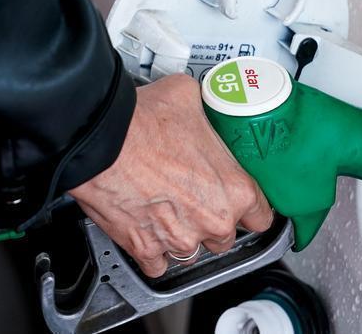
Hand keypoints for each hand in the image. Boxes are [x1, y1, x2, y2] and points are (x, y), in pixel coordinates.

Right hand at [68, 74, 273, 277]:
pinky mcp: (145, 249)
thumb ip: (206, 112)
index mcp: (234, 189)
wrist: (98, 140)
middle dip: (212, 219)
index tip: (241, 203)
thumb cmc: (142, 122)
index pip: (262, 216)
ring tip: (168, 209)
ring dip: (184, 234)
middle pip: (226, 236)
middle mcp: (212, 220)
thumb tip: (202, 105)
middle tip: (195, 196)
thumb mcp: (189, 97)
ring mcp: (179, 239)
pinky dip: (153, 251)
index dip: (250, 207)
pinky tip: (149, 229)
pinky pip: (157, 264)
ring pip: (192, 251)